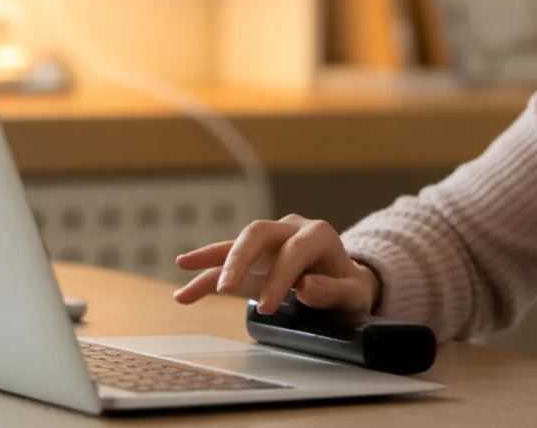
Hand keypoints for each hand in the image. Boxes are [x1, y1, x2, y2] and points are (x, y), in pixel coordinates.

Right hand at [172, 214, 379, 315]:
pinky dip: (206, 272)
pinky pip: (228, 260)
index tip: (266, 306)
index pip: (294, 251)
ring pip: (237, 243)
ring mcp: (271, 239)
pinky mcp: (256, 255)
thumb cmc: (349, 289)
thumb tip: (306, 287)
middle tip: (227, 288)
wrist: (344, 281)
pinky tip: (184, 290)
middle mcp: (291, 229)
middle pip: (258, 233)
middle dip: (239, 259)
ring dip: (211, 257)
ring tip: (183, 267)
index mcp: (318, 234)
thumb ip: (333, 291)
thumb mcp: (353, 295)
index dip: (279, 277)